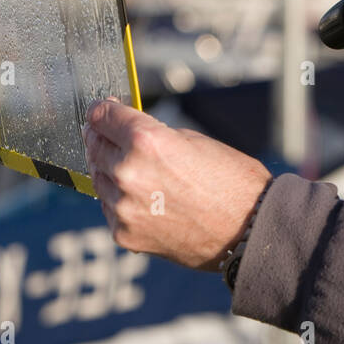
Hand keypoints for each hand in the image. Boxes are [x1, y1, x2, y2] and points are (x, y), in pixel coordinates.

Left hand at [84, 98, 272, 270]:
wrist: (249, 230)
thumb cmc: (232, 182)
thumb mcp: (194, 141)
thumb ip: (154, 136)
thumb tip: (128, 135)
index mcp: (147, 141)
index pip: (104, 116)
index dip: (101, 109)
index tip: (101, 109)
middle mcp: (129, 173)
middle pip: (95, 146)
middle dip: (100, 136)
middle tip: (103, 133)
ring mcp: (124, 208)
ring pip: (98, 179)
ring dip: (108, 169)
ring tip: (124, 166)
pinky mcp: (125, 234)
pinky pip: (109, 208)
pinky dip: (118, 198)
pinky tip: (137, 194)